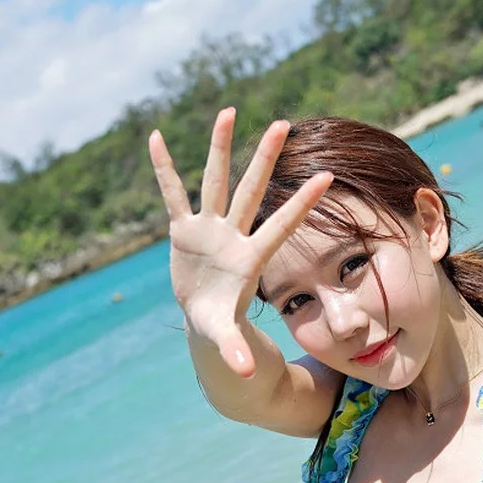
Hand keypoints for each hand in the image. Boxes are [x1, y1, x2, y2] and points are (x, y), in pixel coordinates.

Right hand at [148, 109, 331, 376]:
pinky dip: (164, 169)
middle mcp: (233, 236)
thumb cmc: (223, 327)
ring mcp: (209, 229)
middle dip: (264, 159)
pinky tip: (156, 137)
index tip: (326, 176)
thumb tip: (246, 372)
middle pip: (250, 191)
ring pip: (215, 181)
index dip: (301, 204)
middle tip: (282, 123)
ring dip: (219, 147)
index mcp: (250, 259)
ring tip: (228, 110)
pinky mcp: (183, 230)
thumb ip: (236, 350)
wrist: (207, 318)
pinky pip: (172, 194)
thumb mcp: (228, 340)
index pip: (281, 226)